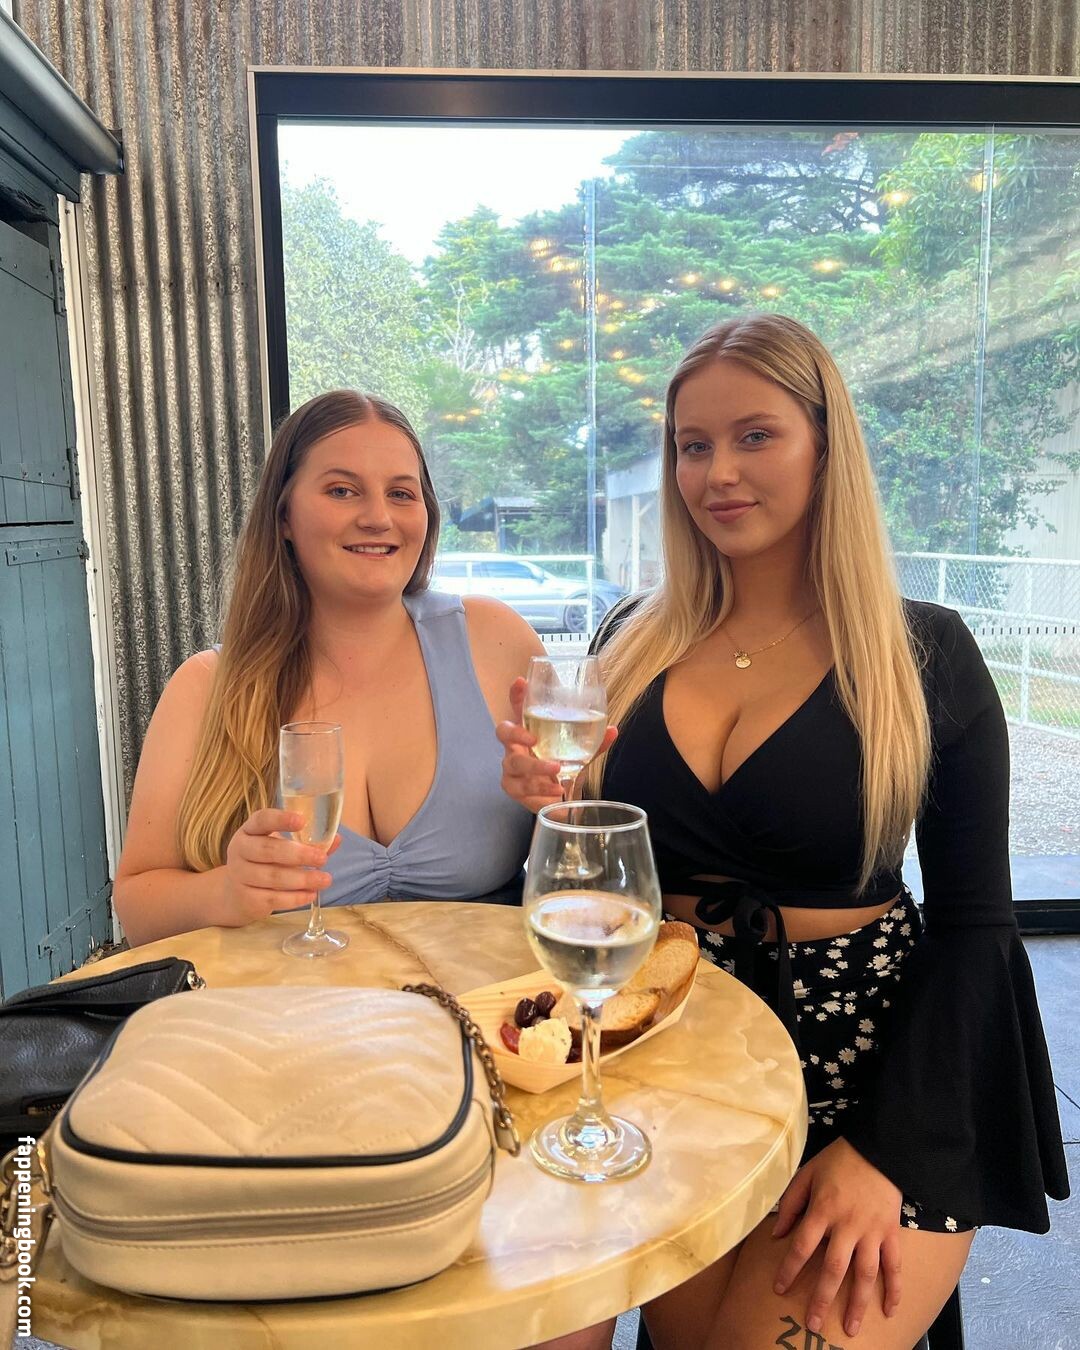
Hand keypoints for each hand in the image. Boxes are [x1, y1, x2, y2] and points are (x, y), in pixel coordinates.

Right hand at [222, 808, 341, 924]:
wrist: (235, 893)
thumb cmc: (264, 862)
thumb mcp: (280, 847)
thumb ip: (307, 842)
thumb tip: (336, 839)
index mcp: (249, 830)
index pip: (261, 819)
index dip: (280, 819)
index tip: (302, 821)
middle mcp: (240, 850)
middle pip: (268, 850)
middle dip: (298, 855)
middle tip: (322, 858)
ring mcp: (240, 875)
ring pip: (273, 877)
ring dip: (302, 879)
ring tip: (325, 880)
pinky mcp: (246, 898)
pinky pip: (273, 898)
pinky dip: (295, 897)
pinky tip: (311, 894)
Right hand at [496, 676, 617, 813]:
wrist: (558, 797)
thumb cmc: (561, 765)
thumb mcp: (576, 751)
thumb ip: (592, 741)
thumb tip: (612, 730)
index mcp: (528, 730)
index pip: (517, 707)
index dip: (516, 694)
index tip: (521, 682)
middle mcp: (514, 746)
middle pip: (503, 733)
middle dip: (517, 734)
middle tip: (534, 739)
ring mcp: (510, 768)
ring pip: (514, 765)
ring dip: (536, 768)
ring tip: (557, 771)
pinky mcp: (513, 789)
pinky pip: (521, 790)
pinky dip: (540, 793)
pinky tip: (555, 792)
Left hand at [771, 1137, 902, 1339]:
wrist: (878, 1148)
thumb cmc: (838, 1160)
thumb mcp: (806, 1173)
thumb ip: (791, 1203)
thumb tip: (776, 1234)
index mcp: (823, 1209)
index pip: (801, 1246)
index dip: (789, 1269)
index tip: (779, 1289)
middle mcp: (847, 1225)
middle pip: (833, 1268)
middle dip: (822, 1298)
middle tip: (814, 1324)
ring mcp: (872, 1231)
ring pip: (865, 1274)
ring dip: (858, 1303)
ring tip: (851, 1328)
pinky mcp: (892, 1232)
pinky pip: (895, 1265)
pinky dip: (894, 1289)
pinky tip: (890, 1310)